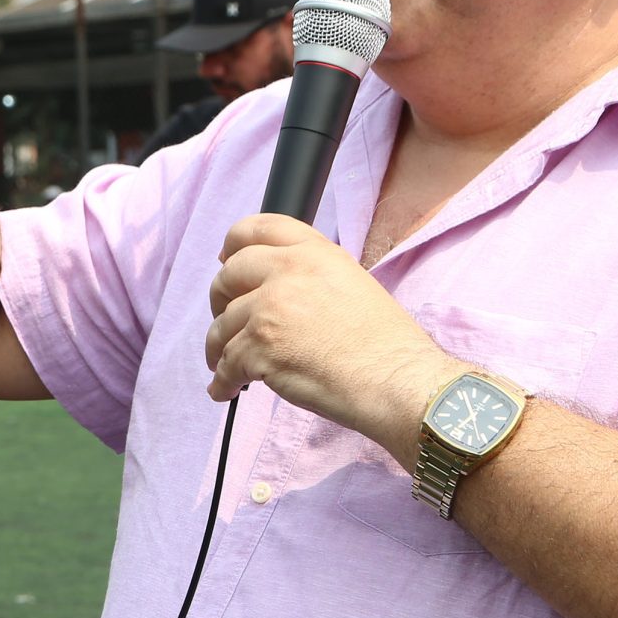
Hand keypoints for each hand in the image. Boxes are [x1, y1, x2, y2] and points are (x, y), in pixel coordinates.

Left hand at [204, 215, 457, 461]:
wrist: (398, 382)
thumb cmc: (385, 345)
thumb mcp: (351, 284)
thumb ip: (309, 276)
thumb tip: (271, 287)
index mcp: (315, 253)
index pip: (258, 227)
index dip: (233, 244)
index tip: (226, 259)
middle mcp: (289, 272)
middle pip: (228, 275)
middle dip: (219, 300)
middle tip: (227, 321)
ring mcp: (271, 308)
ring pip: (221, 325)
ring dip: (219, 349)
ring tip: (228, 367)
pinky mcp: (260, 347)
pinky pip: (225, 364)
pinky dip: (222, 382)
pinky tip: (227, 390)